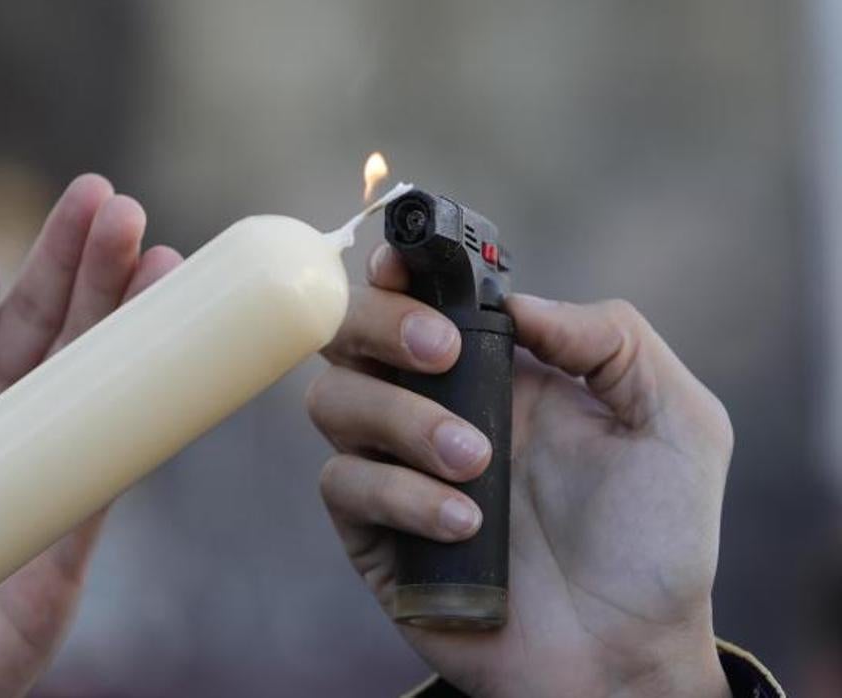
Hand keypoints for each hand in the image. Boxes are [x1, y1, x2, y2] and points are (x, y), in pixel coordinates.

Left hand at [0, 175, 182, 696]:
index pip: (16, 320)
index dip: (54, 260)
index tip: (92, 199)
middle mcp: (9, 439)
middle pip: (67, 345)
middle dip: (101, 278)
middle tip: (131, 214)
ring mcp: (44, 489)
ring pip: (100, 397)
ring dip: (134, 333)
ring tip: (162, 264)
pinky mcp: (65, 549)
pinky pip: (109, 475)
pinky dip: (140, 420)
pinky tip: (162, 363)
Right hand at [306, 244, 732, 696]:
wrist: (626, 653)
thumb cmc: (655, 540)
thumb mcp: (676, 422)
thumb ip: (613, 340)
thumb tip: (520, 303)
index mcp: (495, 370)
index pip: (418, 295)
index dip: (397, 267)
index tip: (406, 262)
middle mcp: (434, 407)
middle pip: (349, 330)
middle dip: (378, 322)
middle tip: (438, 353)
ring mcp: (398, 468)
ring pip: (333, 401)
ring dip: (400, 419)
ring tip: (475, 463)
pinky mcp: (374, 532)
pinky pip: (346, 484)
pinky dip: (400, 494)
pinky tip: (464, 524)